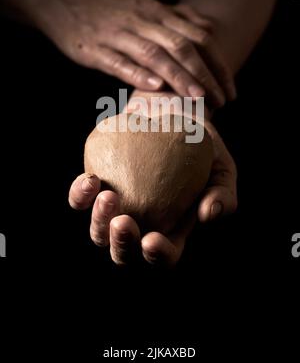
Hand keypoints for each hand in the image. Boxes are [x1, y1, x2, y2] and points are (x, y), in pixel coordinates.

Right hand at [38, 0, 234, 106]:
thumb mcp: (145, 6)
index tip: (230, 89)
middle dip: (205, 74)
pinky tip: (154, 88)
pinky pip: (119, 62)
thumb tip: (209, 29)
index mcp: (157, 12)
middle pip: (181, 46)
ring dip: (178, 76)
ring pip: (154, 54)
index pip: (198, 37)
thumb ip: (176, 17)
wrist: (62, 0)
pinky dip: (138, 74)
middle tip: (220, 100)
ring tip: (197, 98)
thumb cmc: (109, 10)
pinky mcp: (95, 48)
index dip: (217, 64)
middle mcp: (142, 20)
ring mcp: (118, 34)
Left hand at [68, 121, 236, 266]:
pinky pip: (81, 199)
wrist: (174, 115)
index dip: (157, 255)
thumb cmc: (202, 148)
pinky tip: (90, 181)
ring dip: (99, 221)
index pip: (164, 256)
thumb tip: (207, 214)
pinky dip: (80, 195)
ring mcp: (118, 207)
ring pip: (99, 231)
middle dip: (121, 243)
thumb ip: (223, 194)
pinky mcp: (99, 185)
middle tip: (123, 222)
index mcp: (173, 230)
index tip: (152, 240)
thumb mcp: (222, 169)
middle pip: (124, 251)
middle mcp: (142, 224)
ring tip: (108, 197)